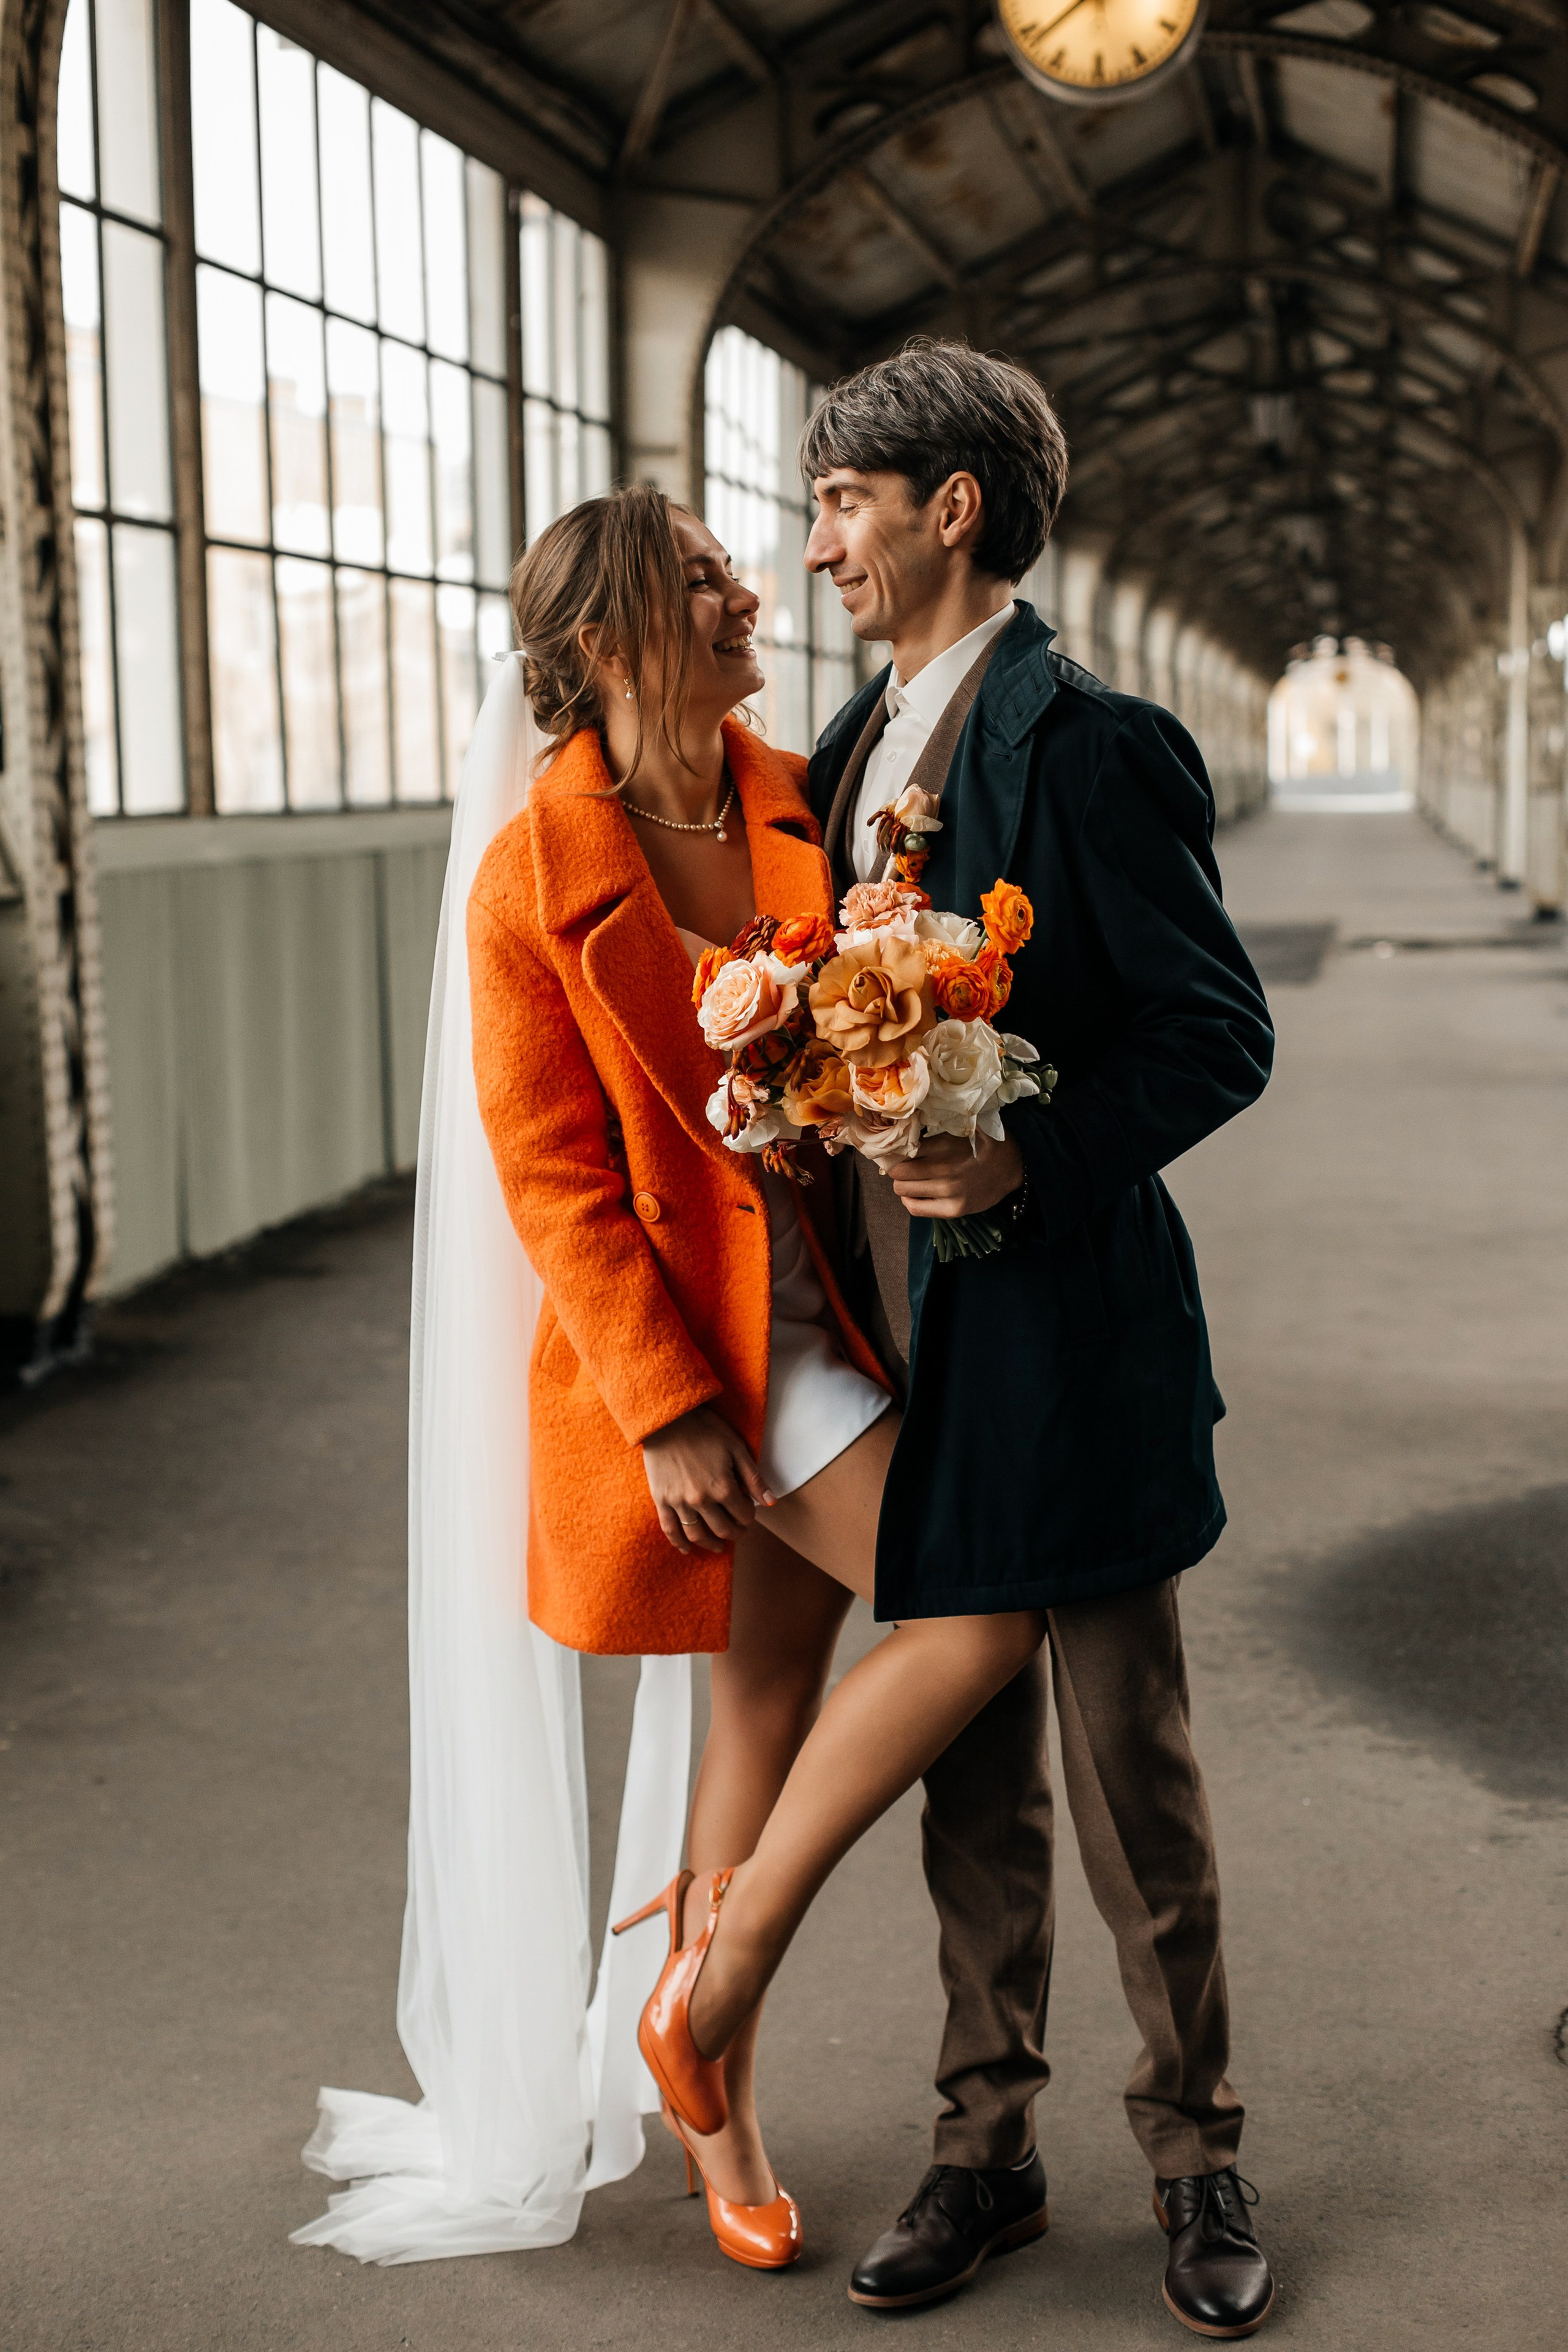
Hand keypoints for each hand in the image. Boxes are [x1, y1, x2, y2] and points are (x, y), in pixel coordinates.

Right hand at [641, 1406, 774, 1554]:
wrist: (666, 1419)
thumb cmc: (705, 1429)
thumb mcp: (736, 1447)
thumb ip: (753, 1478)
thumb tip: (771, 1503)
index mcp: (723, 1487)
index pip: (744, 1515)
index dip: (750, 1515)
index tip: (749, 1510)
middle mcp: (701, 1500)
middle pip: (723, 1529)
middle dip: (736, 1533)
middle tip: (740, 1531)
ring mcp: (679, 1502)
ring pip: (698, 1535)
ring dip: (712, 1543)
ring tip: (720, 1544)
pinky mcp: (661, 1500)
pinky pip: (670, 1530)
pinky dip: (679, 1544)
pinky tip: (688, 1548)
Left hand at [890, 1130, 1024, 1219]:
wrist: (1012, 1167)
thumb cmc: (983, 1144)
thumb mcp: (963, 1127)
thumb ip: (938, 1124)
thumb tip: (907, 1122)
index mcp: (945, 1145)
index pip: (902, 1149)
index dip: (896, 1148)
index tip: (897, 1148)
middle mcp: (945, 1170)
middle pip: (897, 1171)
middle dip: (896, 1166)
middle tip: (902, 1164)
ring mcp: (949, 1192)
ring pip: (902, 1190)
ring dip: (903, 1183)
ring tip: (911, 1178)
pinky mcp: (953, 1210)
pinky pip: (915, 1208)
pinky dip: (910, 1200)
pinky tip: (916, 1193)